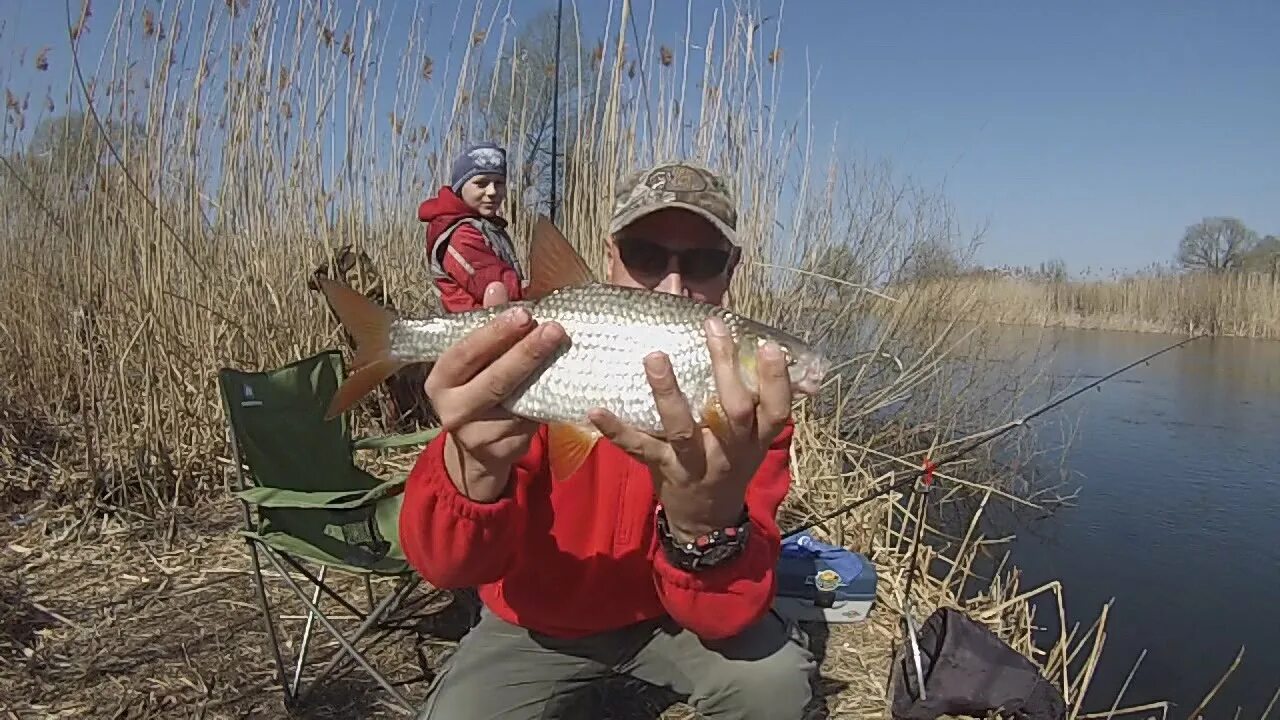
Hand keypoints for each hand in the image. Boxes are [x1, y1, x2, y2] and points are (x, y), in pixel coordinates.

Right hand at [424, 282, 567, 501]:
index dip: (495, 332)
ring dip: (545, 380)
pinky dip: (548, 405)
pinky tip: (565, 388)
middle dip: (527, 353)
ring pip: (517, 403)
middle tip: (555, 329)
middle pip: (495, 380)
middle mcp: (451, 408)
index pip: (465, 352)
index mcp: (441, 378)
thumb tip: (496, 287)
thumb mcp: (476, 359)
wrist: (476, 449)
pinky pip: (530, 424)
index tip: (525, 313)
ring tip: (566, 354)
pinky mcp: (500, 452)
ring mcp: (475, 434)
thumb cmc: (478, 389)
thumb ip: (486, 325)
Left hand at [587, 316, 792, 539]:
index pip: (776, 408)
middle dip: (725, 367)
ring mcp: (695, 461)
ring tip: (655, 356)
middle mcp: (730, 450)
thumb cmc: (731, 460)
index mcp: (756, 437)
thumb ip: (755, 393)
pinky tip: (596, 410)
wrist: (707, 518)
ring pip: (683, 429)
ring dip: (668, 392)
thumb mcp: (752, 435)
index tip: (769, 345)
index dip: (776, 379)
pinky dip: (616, 431)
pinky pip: (639, 448)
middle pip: (734, 410)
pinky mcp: (663, 468)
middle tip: (714, 328)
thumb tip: (755, 335)